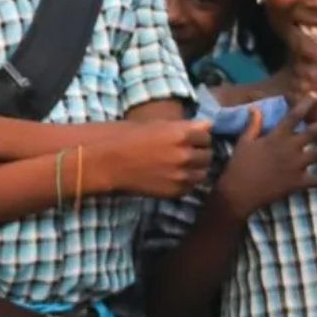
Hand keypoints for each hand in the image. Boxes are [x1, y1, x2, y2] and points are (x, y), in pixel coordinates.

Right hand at [98, 120, 213, 197]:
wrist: (107, 162)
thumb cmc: (128, 138)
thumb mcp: (156, 125)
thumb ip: (185, 126)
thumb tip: (209, 125)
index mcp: (182, 134)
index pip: (207, 136)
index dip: (198, 137)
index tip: (190, 138)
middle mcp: (185, 155)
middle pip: (208, 155)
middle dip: (199, 153)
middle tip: (185, 152)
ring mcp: (181, 175)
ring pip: (202, 173)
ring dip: (195, 169)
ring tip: (180, 166)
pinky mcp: (174, 191)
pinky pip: (190, 186)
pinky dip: (185, 182)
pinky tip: (172, 176)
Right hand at [214, 97, 316, 216]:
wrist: (239, 192)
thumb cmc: (239, 165)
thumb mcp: (243, 142)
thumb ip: (253, 125)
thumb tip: (255, 107)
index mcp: (276, 137)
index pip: (294, 116)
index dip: (305, 104)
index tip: (315, 95)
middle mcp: (290, 149)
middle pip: (313, 133)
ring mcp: (297, 166)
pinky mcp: (298, 182)